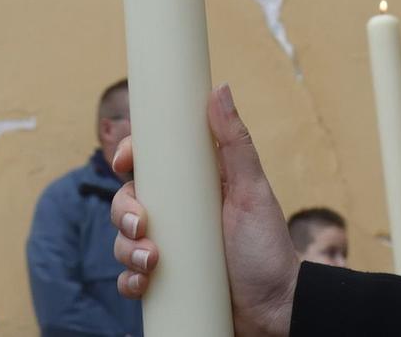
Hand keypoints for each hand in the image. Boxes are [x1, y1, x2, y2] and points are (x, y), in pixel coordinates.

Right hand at [111, 84, 297, 336]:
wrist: (276, 310)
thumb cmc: (268, 248)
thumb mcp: (253, 192)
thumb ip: (235, 143)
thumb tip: (220, 89)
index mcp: (194, 186)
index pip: (151, 162)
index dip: (130, 155)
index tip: (125, 160)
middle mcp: (178, 215)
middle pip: (128, 200)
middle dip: (124, 210)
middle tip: (143, 224)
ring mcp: (169, 249)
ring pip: (124, 240)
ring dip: (126, 249)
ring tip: (153, 262)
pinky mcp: (164, 283)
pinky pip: (130, 277)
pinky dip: (129, 280)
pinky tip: (143, 283)